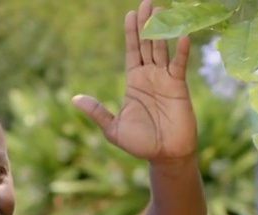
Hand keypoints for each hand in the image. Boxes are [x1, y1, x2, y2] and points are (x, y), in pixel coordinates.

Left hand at [72, 0, 196, 163]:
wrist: (165, 156)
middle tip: (147, 2)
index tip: (130, 13)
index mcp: (134, 81)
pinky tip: (182, 36)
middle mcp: (150, 76)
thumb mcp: (113, 129)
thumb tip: (75, 99)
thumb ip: (98, 112)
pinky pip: (179, 65)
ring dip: (163, 31)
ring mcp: (165, 79)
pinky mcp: (179, 87)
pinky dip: (181, 51)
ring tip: (162, 10)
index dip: (131, 33)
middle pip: (148, 44)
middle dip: (147, 24)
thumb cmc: (140, 144)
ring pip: (163, 49)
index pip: (132, 51)